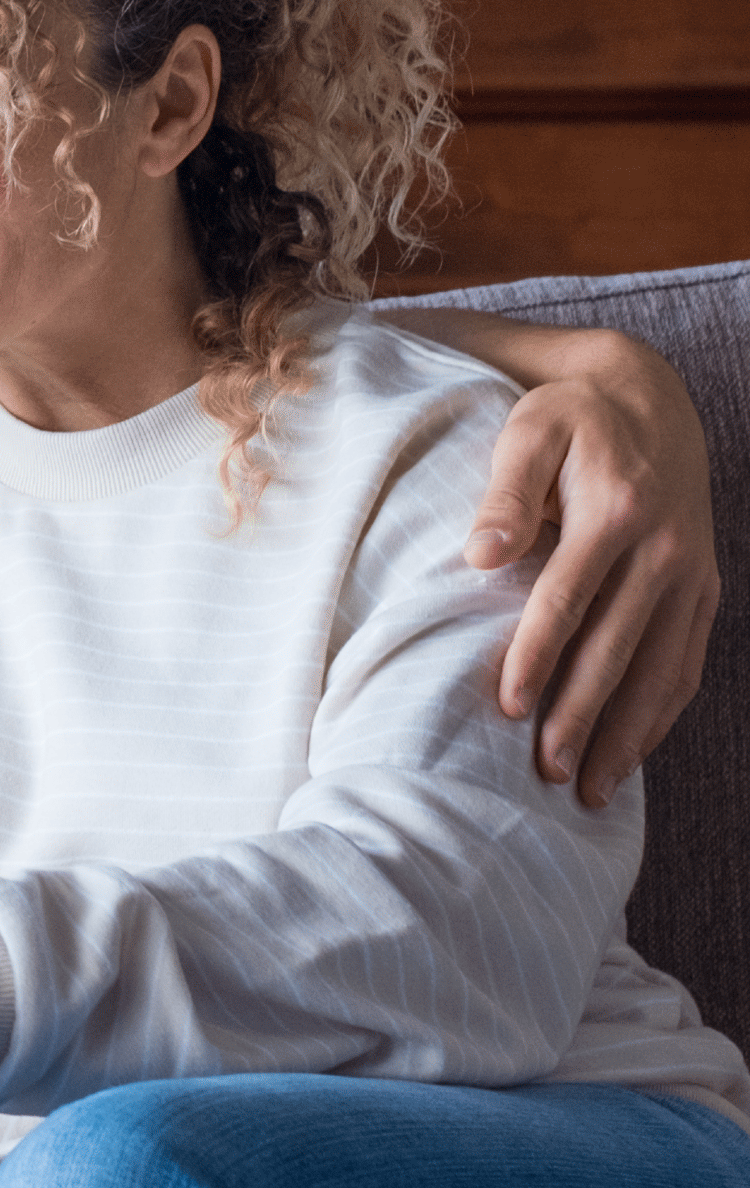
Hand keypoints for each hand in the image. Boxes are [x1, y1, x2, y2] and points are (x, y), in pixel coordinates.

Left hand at [464, 329, 719, 807]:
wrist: (649, 400)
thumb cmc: (570, 419)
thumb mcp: (529, 431)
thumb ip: (505, 492)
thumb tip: (481, 555)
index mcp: (616, 513)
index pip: (568, 600)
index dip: (538, 657)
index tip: (510, 707)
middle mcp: (665, 549)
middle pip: (618, 648)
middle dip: (582, 715)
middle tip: (546, 772)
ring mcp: (693, 573)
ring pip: (662, 667)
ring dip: (627, 732)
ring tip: (590, 787)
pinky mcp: (706, 588)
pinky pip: (689, 661)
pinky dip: (663, 712)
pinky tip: (633, 751)